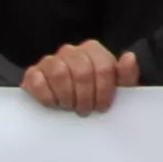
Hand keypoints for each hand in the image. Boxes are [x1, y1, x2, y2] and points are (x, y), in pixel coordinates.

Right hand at [24, 42, 139, 115]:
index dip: (104, 91)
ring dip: (67, 97)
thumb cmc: (96, 96)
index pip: (103, 67)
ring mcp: (50, 60)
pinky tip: (54, 105)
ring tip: (70, 107)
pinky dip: (47, 97)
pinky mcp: (33, 73)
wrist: (69, 107)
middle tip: (85, 111)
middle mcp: (71, 51)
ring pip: (59, 73)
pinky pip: (37, 81)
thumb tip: (129, 57)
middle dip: (86, 97)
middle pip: (82, 72)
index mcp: (93, 50)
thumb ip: (126, 75)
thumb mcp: (117, 89)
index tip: (102, 107)